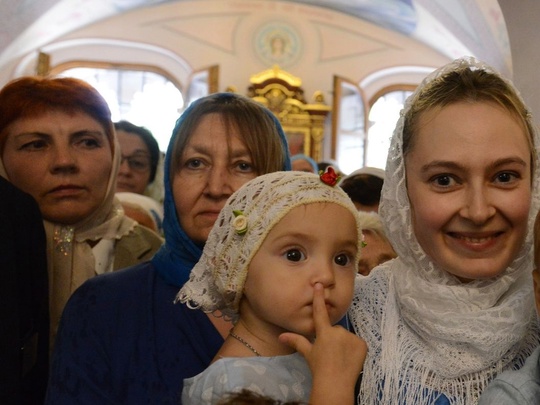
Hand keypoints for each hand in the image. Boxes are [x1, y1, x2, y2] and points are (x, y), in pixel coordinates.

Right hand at [279, 283, 366, 404]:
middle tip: (330, 353)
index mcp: (324, 332)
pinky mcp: (362, 344)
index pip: (320, 312)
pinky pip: (357, 343)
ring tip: (340, 358)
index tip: (319, 284)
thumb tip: (281, 335)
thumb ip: (297, 341)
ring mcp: (351, 337)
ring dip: (343, 344)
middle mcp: (338, 331)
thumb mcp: (308, 354)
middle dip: (333, 338)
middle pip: (335, 330)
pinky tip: (349, 359)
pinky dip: (354, 349)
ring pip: (346, 337)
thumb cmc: (319, 369)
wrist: (335, 384)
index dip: (319, 298)